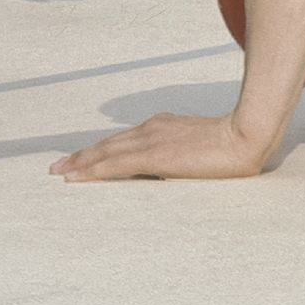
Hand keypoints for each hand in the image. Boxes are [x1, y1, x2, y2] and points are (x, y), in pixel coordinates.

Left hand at [52, 110, 276, 181]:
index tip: (81, 159)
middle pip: (108, 144)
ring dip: (80, 162)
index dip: (100, 150)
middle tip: (57, 166)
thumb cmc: (233, 145)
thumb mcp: (201, 147)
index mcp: (163, 127)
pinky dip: (92, 169)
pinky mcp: (154, 155)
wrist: (246, 135)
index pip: (123, 141)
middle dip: (81, 156)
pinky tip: (77, 176)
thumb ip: (184, 154)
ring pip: (105, 152)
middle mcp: (152, 129)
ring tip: (60, 172)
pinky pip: (115, 164)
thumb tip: (174, 170)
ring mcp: (152, 140)